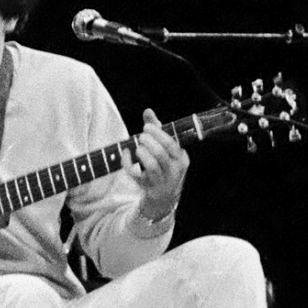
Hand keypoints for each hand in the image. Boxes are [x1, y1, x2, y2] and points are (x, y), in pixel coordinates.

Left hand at [127, 108, 187, 222]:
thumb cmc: (164, 166)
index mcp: (181, 159)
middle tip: (141, 137)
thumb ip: (157, 129)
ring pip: (150, 165)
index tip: (146, 127)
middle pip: (160, 154)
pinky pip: (135, 174)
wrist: (164, 197)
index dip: (157, 133)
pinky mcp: (147, 187)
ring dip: (141, 152)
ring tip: (138, 147)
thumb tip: (147, 111)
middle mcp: (173, 171)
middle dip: (148, 141)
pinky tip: (126, 153)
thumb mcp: (166, 149)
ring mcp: (161, 181)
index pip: (170, 144)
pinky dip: (127, 162)